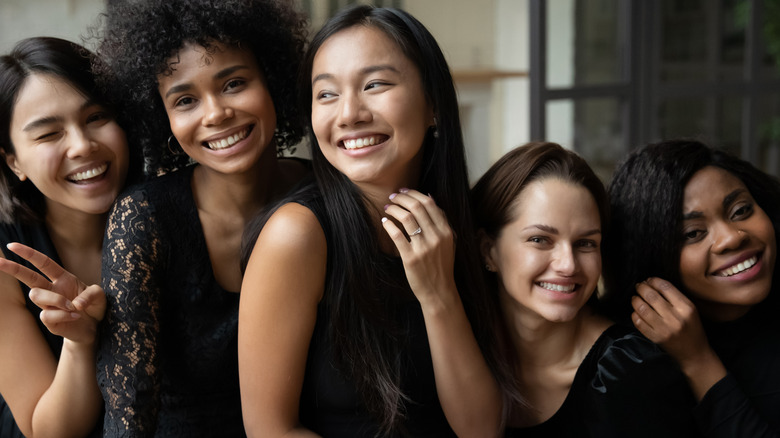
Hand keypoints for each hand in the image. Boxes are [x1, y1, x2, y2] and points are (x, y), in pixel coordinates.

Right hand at [0, 243, 105, 343]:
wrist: (94, 328)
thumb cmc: (94, 307)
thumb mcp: (99, 296)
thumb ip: (91, 294)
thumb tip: (75, 303)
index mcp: (62, 278)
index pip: (43, 263)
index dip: (28, 254)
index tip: (11, 245)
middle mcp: (52, 290)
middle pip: (28, 277)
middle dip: (13, 268)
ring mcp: (48, 306)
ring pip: (37, 295)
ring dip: (56, 300)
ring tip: (74, 307)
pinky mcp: (49, 321)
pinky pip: (47, 315)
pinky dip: (63, 315)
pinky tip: (75, 317)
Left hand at [381, 189, 456, 306]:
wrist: (439, 290)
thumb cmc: (441, 265)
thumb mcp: (449, 241)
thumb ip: (441, 219)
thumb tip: (429, 196)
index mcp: (446, 231)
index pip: (429, 203)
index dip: (413, 194)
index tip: (403, 191)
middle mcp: (436, 237)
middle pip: (417, 207)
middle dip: (402, 198)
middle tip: (392, 197)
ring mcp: (423, 248)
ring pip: (406, 218)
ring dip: (394, 209)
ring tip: (387, 207)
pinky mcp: (410, 258)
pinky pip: (397, 235)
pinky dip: (389, 225)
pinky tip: (384, 222)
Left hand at [632, 277, 711, 364]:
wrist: (695, 354)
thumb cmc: (692, 329)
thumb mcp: (690, 310)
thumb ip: (675, 297)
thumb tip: (652, 282)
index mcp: (686, 308)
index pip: (665, 287)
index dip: (653, 281)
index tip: (648, 280)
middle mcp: (675, 317)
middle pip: (651, 296)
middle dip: (641, 288)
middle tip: (638, 286)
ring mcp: (664, 329)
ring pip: (642, 308)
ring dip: (635, 300)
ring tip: (635, 298)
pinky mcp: (656, 338)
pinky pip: (639, 323)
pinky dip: (634, 315)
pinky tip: (636, 312)